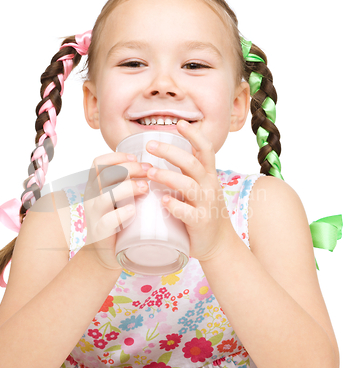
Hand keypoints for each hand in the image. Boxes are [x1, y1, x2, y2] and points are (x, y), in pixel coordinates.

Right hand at [83, 152, 150, 269]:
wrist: (105, 252)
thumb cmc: (116, 219)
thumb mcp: (118, 197)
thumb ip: (127, 182)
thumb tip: (152, 166)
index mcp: (95, 186)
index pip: (98, 163)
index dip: (117, 157)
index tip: (136, 158)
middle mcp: (92, 198)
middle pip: (105, 175)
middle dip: (129, 168)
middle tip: (149, 171)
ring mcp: (94, 216)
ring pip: (105, 196)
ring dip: (127, 188)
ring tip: (145, 188)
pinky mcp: (100, 233)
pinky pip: (107, 221)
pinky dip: (122, 214)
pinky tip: (134, 211)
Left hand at [145, 120, 234, 262]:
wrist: (218, 244)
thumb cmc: (202, 212)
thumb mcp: (200, 188)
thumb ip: (186, 173)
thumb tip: (163, 155)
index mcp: (209, 176)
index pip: (205, 149)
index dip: (194, 135)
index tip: (179, 124)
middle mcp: (209, 187)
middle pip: (191, 163)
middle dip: (170, 152)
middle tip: (150, 146)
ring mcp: (206, 205)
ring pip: (188, 185)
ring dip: (167, 176)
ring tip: (149, 172)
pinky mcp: (200, 223)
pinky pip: (187, 212)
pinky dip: (175, 205)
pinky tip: (163, 201)